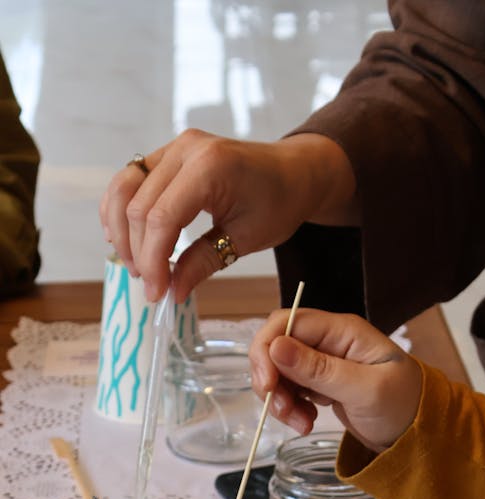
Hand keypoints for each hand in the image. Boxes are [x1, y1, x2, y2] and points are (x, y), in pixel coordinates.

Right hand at [99, 130, 356, 301]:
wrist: (293, 173)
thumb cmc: (278, 203)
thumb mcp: (246, 240)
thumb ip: (203, 262)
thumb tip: (171, 291)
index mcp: (210, 167)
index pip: (162, 219)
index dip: (153, 260)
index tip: (157, 292)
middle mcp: (186, 150)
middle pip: (138, 207)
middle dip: (138, 252)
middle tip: (150, 285)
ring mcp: (174, 147)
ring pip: (124, 188)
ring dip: (121, 230)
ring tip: (136, 265)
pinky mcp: (167, 154)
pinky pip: (130, 179)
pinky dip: (120, 208)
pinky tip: (124, 237)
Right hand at [248, 308, 422, 451]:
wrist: (421, 432)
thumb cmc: (404, 406)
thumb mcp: (364, 390)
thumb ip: (320, 370)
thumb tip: (276, 347)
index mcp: (342, 331)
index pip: (287, 322)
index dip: (268, 350)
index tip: (267, 385)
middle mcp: (330, 341)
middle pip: (278, 346)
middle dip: (272, 379)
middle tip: (282, 411)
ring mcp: (324, 362)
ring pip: (281, 371)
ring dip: (281, 399)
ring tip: (301, 424)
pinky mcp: (321, 383)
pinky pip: (292, 389)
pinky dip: (291, 408)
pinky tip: (306, 423)